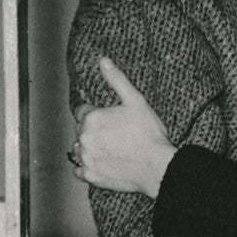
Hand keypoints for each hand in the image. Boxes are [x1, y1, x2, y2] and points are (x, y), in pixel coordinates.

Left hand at [71, 57, 176, 198]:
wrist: (157, 167)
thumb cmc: (148, 134)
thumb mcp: (136, 101)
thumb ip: (117, 79)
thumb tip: (103, 61)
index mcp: (92, 118)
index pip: (83, 111)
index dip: (98, 113)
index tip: (112, 119)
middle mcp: (83, 138)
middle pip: (81, 130)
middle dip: (94, 129)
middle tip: (116, 134)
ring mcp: (86, 159)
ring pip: (79, 149)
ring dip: (90, 147)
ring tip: (112, 148)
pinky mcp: (90, 176)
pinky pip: (80, 170)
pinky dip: (88, 166)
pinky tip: (105, 162)